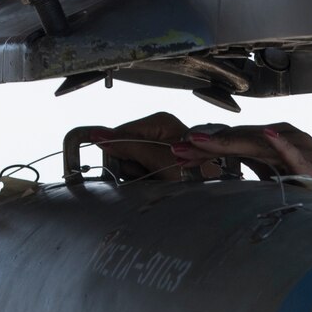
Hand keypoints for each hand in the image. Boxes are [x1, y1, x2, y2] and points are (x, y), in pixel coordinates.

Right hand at [72, 113, 198, 182]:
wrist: (213, 188)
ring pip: (133, 163)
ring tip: (156, 180)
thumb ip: (127, 146)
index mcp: (159, 122)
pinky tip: (158, 183)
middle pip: (126, 148)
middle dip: (131, 166)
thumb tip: (97, 135)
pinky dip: (147, 180)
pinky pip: (143, 171)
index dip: (116, 151)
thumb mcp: (156, 158)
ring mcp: (161, 148)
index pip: (120, 133)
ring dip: (139, 175)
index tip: (119, 166)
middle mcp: (159, 132)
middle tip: (147, 175)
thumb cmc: (193, 171)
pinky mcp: (163, 163)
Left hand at [173, 121, 311, 198]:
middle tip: (177, 148)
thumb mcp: (281, 181)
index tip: (179, 152)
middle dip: (207, 143)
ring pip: (258, 142)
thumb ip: (258, 174)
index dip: (206, 146)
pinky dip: (283, 145)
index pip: (233, 141)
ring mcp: (300, 149)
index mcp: (273, 145)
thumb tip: (227, 179)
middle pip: (238, 138)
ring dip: (230, 140)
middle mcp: (284, 140)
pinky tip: (269, 137)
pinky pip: (297, 153)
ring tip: (202, 142)